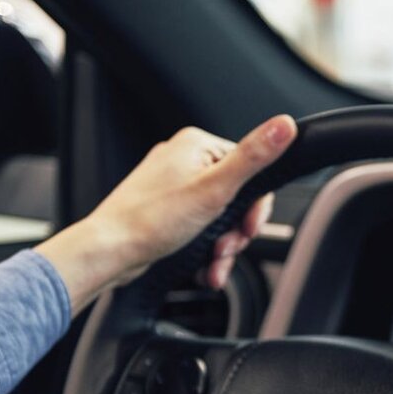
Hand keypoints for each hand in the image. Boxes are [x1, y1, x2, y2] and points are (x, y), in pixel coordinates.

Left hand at [36, 115, 297, 311]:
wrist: (109, 252)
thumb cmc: (150, 221)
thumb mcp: (214, 189)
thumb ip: (253, 158)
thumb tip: (284, 126)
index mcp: (197, 145)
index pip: (250, 170)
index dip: (254, 207)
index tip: (247, 229)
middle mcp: (184, 161)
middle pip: (235, 198)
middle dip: (235, 233)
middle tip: (225, 248)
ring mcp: (173, 187)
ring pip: (219, 219)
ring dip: (221, 248)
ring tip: (212, 263)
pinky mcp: (166, 211)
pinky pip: (199, 230)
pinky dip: (204, 251)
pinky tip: (201, 267)